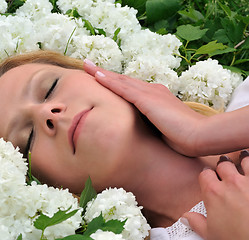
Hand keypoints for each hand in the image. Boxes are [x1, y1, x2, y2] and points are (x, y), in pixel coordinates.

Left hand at [83, 59, 205, 156]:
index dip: (115, 81)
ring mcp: (149, 93)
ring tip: (86, 65)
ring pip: (120, 80)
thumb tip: (141, 131)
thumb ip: (152, 125)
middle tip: (88, 65)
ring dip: (101, 72)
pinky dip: (109, 81)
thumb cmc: (184, 138)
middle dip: (104, 72)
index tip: (101, 77)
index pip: (130, 87)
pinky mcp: (146, 100)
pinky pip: (123, 88)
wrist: (199, 137)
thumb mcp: (163, 128)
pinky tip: (96, 75)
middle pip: (123, 79)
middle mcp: (152, 90)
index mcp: (156, 97)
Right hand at [183, 154, 248, 239]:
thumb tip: (186, 217)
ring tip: (243, 162)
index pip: (205, 174)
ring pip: (245, 161)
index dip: (207, 177)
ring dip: (243, 162)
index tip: (209, 180)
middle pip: (223, 165)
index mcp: (214, 192)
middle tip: (225, 172)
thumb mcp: (211, 234)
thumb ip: (197, 222)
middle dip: (223, 168)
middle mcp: (231, 183)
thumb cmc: (237, 238)